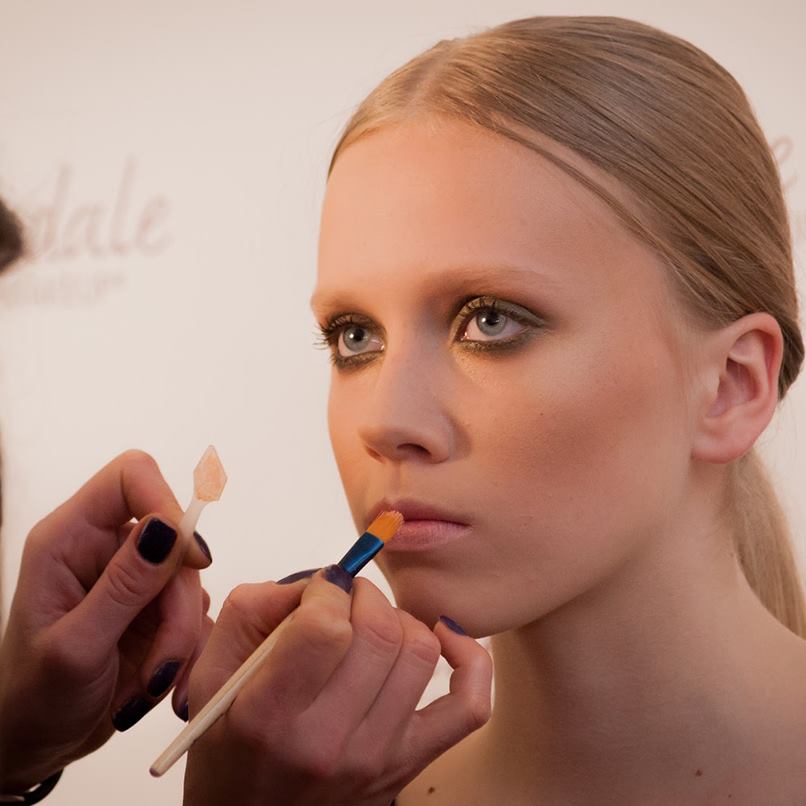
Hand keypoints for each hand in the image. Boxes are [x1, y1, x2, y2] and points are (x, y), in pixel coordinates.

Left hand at [0, 450, 213, 792]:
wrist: (35, 744)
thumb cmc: (33, 698)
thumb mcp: (76, 648)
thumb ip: (124, 586)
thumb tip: (168, 528)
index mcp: (68, 539)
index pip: (130, 477)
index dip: (166, 504)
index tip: (189, 560)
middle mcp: (103, 548)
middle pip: (174, 540)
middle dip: (178, 606)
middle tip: (162, 663)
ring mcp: (133, 577)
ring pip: (191, 580)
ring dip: (182, 636)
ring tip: (151, 683)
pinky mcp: (155, 606)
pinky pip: (197, 610)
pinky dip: (189, 648)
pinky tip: (161, 681)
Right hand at [183, 567, 491, 805]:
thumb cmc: (229, 741)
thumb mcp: (211, 671)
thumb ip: (253, 608)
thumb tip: (321, 579)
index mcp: (269, 716)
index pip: (326, 627)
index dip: (327, 590)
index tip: (318, 592)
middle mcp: (327, 742)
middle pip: (380, 632)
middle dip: (365, 595)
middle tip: (344, 600)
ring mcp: (377, 756)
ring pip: (421, 651)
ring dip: (401, 618)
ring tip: (372, 623)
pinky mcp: (410, 761)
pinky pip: (470, 705)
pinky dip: (470, 658)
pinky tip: (443, 635)